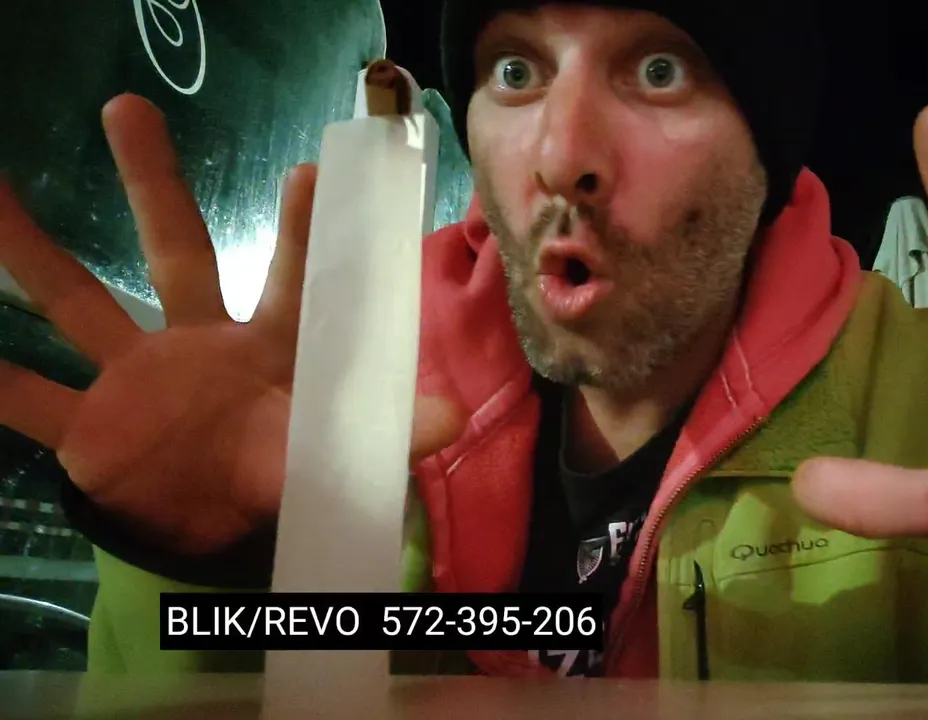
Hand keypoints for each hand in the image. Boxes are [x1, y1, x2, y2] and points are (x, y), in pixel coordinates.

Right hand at [0, 95, 462, 553]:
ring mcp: (137, 378)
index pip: (291, 279)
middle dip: (154, 185)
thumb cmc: (282, 480)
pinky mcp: (91, 428)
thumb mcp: (334, 456)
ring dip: (35, 250)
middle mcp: (200, 344)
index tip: (309, 174)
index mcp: (269, 348)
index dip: (300, 232)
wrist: (218, 537)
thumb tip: (452, 413)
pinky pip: (31, 399)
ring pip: (80, 300)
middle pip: (175, 251)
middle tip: (127, 108)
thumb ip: (387, 433)